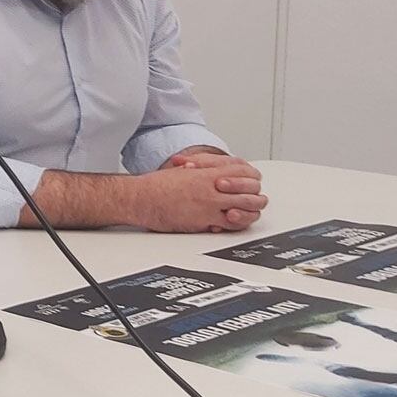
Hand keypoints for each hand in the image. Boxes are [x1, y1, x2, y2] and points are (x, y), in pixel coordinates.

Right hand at [138, 155, 267, 232]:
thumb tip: (210, 172)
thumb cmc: (156, 186)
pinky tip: (229, 223)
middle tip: (251, 199)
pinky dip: (234, 225)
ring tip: (243, 213)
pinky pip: (230, 226)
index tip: (249, 182)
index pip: (244, 171)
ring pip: (245, 209)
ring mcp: (210, 205)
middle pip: (251, 191)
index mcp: (208, 173)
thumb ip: (201, 171)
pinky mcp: (204, 221)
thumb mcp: (183, 170)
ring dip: (248, 212)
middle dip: (255, 196)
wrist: (141, 199)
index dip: (251, 178)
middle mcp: (212, 188)